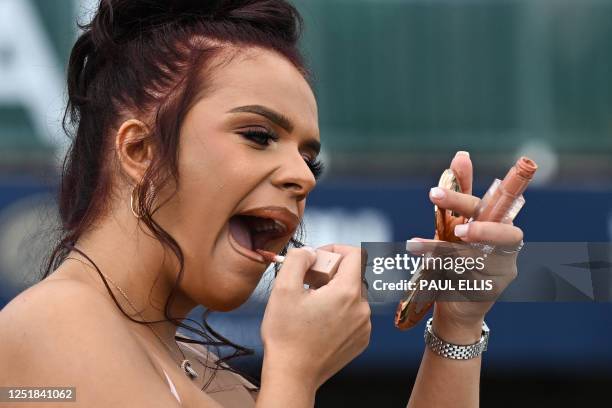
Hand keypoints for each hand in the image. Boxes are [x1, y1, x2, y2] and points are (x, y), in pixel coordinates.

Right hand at [260, 245, 370, 389]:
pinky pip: (353, 313)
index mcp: (347, 293)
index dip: (334, 249)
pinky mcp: (361, 340)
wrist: (292, 375)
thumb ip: (298, 258)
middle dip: (330, 272)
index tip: (316, 259)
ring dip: (333, 291)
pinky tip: (318, 320)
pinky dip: (338, 309)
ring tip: (310, 304)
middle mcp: (362, 309)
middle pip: (352, 274)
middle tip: (306, 283)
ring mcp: (364, 326)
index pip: (355, 254)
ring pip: (352, 294)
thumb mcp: (284, 288)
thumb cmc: (286, 335)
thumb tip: (310, 252)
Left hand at [416, 152, 522, 339]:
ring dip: (442, 245)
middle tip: (434, 195)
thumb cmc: (455, 262)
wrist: (454, 309)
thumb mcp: (453, 227)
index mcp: (498, 223)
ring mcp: (504, 266)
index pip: (496, 199)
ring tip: (415, 243)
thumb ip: (460, 195)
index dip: (483, 180)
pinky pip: (469, 274)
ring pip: (476, 251)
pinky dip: (443, 268)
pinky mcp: (494, 287)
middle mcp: (506, 244)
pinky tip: (424, 264)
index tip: (458, 162)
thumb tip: (461, 156)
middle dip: (462, 205)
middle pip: (493, 221)